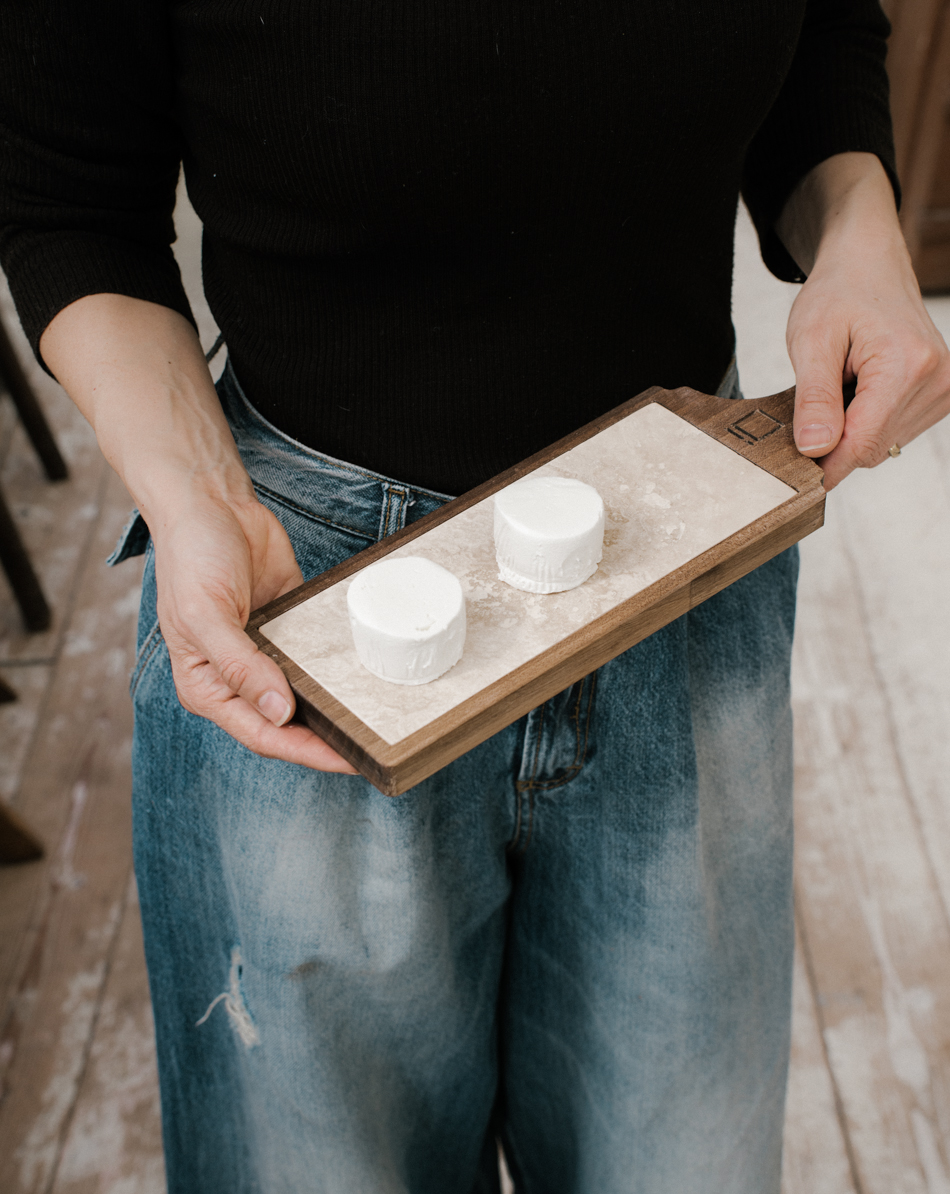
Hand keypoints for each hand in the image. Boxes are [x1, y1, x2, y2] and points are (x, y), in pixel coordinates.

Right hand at [39, 293, 356, 771]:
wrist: (211, 501)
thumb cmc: (192, 557)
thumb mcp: (206, 616)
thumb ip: (241, 667)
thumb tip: (279, 712)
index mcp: (209, 686)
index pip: (263, 735)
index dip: (307, 752)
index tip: (348, 760)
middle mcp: (239, 677)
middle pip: (290, 723)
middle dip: (328, 738)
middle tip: (376, 747)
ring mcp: (267, 652)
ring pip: (307, 693)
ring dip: (337, 706)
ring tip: (381, 719)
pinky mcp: (290, 626)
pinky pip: (320, 654)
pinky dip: (341, 665)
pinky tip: (372, 673)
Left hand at [778, 153, 949, 489]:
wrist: (868, 263)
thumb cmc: (838, 293)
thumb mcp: (811, 340)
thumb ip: (814, 398)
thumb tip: (814, 449)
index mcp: (907, 364)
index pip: (863, 443)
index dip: (825, 464)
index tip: (794, 474)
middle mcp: (937, 379)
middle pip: (872, 449)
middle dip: (835, 441)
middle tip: (811, 407)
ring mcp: (944, 388)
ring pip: (883, 445)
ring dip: (852, 430)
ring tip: (842, 386)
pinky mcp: (941, 393)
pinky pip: (894, 431)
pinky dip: (868, 422)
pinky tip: (859, 391)